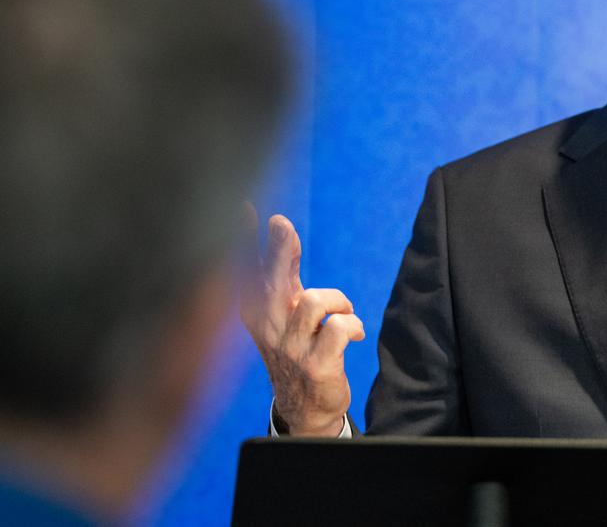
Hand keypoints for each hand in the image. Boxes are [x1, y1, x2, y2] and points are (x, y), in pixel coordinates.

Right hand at [240, 210, 364, 435]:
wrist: (304, 408)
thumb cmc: (296, 348)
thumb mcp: (284, 311)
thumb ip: (281, 272)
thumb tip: (279, 225)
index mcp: (256, 312)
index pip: (246, 272)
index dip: (244, 240)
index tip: (242, 208)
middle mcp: (268, 329)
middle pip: (272, 281)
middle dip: (279, 249)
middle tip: (280, 223)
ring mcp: (290, 349)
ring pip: (315, 302)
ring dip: (339, 302)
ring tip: (343, 314)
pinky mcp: (315, 365)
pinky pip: (340, 327)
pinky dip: (353, 325)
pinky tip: (353, 335)